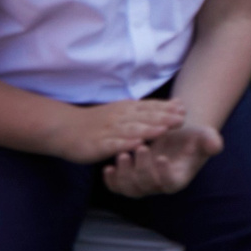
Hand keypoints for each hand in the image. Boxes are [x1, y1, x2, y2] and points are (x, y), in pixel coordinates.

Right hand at [49, 99, 185, 164]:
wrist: (65, 128)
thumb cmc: (99, 122)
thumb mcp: (124, 111)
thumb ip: (147, 109)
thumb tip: (175, 104)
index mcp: (126, 109)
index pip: (150, 107)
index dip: (167, 108)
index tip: (185, 108)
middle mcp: (119, 117)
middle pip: (144, 117)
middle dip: (163, 117)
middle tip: (182, 118)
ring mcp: (108, 131)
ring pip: (130, 130)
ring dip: (147, 129)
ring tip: (163, 130)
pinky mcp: (98, 145)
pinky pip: (113, 145)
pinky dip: (124, 145)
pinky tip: (135, 146)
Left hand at [102, 123, 221, 196]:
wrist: (176, 135)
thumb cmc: (192, 137)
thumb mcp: (205, 135)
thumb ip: (211, 140)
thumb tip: (215, 145)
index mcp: (178, 178)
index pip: (170, 183)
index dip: (164, 174)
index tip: (162, 157)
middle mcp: (159, 185)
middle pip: (147, 185)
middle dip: (142, 169)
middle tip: (140, 148)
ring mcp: (143, 184)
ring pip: (130, 189)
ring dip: (124, 175)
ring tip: (122, 155)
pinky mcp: (129, 179)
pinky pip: (117, 187)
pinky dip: (111, 181)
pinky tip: (107, 167)